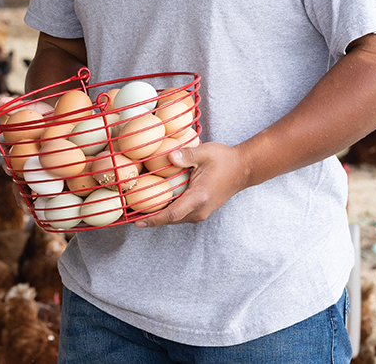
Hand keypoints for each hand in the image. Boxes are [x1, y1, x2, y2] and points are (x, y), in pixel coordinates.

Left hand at [133, 141, 249, 226]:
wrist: (244, 169)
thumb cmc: (224, 159)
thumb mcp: (205, 153)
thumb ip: (186, 155)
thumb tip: (168, 155)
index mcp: (198, 197)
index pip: (172, 214)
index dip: (153, 220)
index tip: (137, 222)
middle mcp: (200, 209)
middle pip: (171, 219)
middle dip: (152, 219)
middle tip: (132, 215)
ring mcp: (203, 212)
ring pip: (177, 218)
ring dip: (160, 216)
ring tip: (141, 210)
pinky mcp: (203, 210)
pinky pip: (183, 214)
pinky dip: (170, 212)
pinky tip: (160, 203)